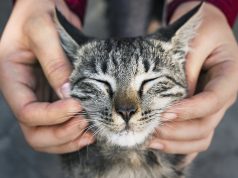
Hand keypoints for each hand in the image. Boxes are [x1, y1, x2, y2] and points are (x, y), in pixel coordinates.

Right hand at [0, 0, 93, 152]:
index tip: (78, 106)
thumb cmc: (38, 13)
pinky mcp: (53, 98)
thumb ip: (54, 62)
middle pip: (34, 132)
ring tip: (89, 132)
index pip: (27, 112)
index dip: (52, 116)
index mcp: (12, 79)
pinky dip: (73, 133)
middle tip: (84, 124)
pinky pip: (59, 125)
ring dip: (67, 139)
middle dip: (60, 134)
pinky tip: (88, 130)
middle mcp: (24, 94)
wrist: (44, 9)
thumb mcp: (43, 31)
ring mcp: (39, 98)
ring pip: (46, 134)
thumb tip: (68, 94)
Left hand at [149, 2, 237, 156]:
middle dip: (177, 130)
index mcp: (228, 77)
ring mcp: (211, 108)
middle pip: (205, 125)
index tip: (164, 112)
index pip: (213, 100)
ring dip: (175, 143)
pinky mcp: (199, 113)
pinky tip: (159, 144)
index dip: (189, 110)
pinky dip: (178, 145)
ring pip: (200, 137)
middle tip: (151, 128)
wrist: (205, 31)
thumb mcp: (196, 39)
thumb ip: (187, 66)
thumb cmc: (202, 30)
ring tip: (149, 140)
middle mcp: (222, 98)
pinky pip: (194, 137)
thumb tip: (173, 99)